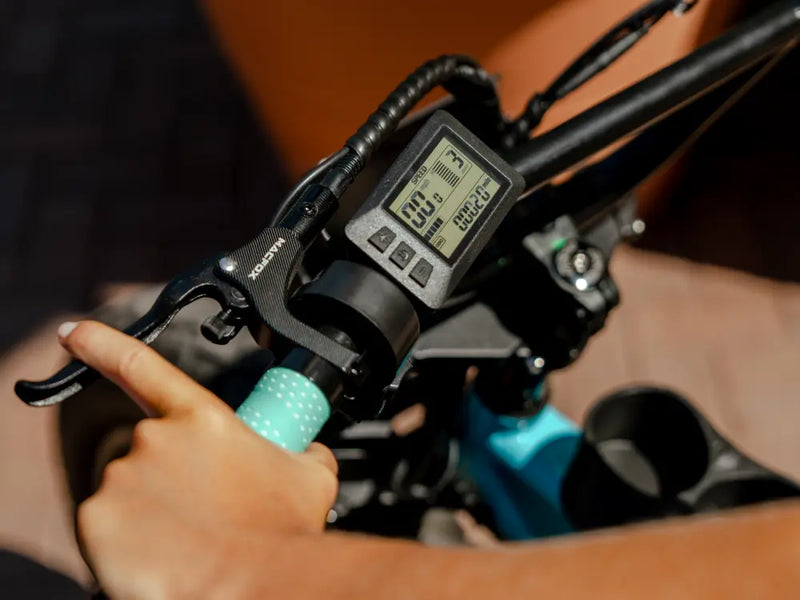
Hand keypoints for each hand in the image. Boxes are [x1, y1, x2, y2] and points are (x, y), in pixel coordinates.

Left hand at [58, 321, 337, 599]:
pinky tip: (168, 553)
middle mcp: (154, 438)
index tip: (72, 332)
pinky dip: (132, 539)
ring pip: (131, 489)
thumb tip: (304, 450)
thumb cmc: (281, 534)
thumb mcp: (311, 474)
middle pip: (152, 449)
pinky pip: (110, 525)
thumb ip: (301, 448)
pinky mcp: (98, 522)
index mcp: (202, 418)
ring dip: (156, 507)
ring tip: (195, 537)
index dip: (100, 342)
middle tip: (208, 505)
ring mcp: (121, 479)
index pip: (140, 365)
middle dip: (174, 473)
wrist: (255, 586)